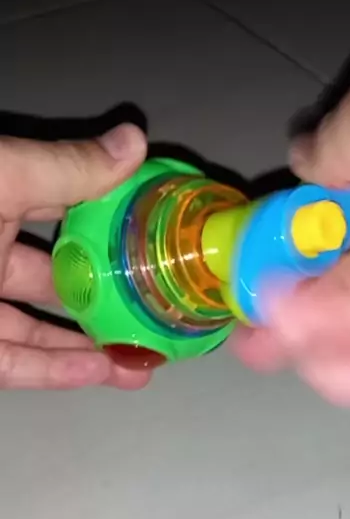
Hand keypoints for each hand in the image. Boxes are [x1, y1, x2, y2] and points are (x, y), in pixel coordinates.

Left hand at [0, 123, 148, 389]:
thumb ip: (65, 169)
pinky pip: (11, 360)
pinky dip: (55, 369)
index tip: (164, 235)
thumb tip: (134, 143)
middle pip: (58, 270)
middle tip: (164, 310)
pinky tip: (100, 375)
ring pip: (39, 324)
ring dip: (92, 344)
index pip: (67, 201)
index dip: (117, 216)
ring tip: (146, 362)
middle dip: (112, 291)